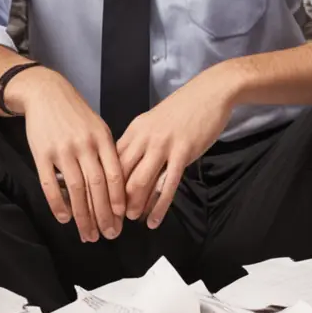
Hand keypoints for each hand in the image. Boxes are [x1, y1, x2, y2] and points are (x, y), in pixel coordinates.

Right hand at [10, 68, 125, 241]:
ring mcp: (62, 150)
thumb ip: (107, 153)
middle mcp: (84, 145)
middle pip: (97, 187)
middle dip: (104, 215)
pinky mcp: (41, 154)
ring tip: (87, 234)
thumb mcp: (98, 127)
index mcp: (102, 139)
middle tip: (108, 234)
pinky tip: (64, 218)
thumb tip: (119, 185)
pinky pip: (50, 184)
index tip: (122, 218)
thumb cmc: (76, 114)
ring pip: (76, 190)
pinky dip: (58, 204)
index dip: (119, 198)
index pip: (114, 174)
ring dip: (83, 216)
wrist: (46, 93)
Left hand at [119, 69, 235, 228]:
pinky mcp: (183, 152)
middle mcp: (144, 137)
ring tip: (132, 219)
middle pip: (120, 173)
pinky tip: (155, 220)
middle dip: (114, 199)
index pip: (112, 161)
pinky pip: (168, 185)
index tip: (101, 202)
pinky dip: (159, 206)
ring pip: (140, 181)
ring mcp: (163, 145)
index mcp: (135, 130)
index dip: (104, 185)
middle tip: (112, 217)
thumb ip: (140, 143)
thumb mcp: (154, 123)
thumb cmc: (184, 109)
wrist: (210, 92)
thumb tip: (128, 168)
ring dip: (134, 204)